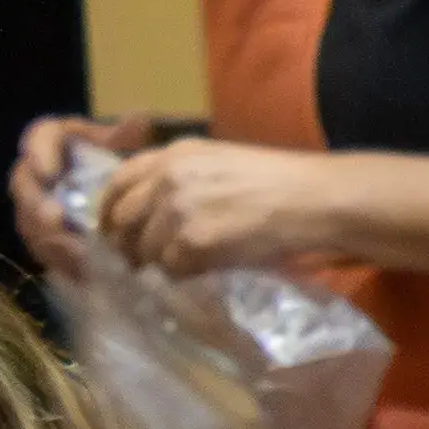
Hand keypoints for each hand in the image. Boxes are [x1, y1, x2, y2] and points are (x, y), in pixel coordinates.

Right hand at [11, 115, 156, 279]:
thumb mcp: (128, 151)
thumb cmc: (125, 167)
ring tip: (70, 250)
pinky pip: (42, 248)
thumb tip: (137, 120)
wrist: (130, 200)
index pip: (39, 135)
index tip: (49, 171)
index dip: (38, 152)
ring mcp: (36, 206)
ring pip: (28, 221)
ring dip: (47, 237)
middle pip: (24, 184)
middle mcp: (38, 172)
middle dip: (36, 204)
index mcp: (57, 140)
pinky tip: (79, 271)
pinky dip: (59, 260)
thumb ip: (125, 138)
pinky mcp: (44, 236)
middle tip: (54, 219)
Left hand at [90, 135, 345, 277]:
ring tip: (185, 267)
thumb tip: (154, 211)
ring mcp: (179, 208)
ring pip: (145, 248)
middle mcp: (169, 176)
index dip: (109, 209)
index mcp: (175, 154)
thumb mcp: (224, 162)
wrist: (319, 199)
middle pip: (122, 218)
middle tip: (138, 261)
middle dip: (126, 244)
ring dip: (159, 263)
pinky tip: (206, 270)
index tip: (113, 229)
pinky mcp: (194, 240)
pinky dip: (184, 275)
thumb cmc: (284, 182)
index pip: (118, 181)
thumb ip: (184, 177)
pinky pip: (172, 268)